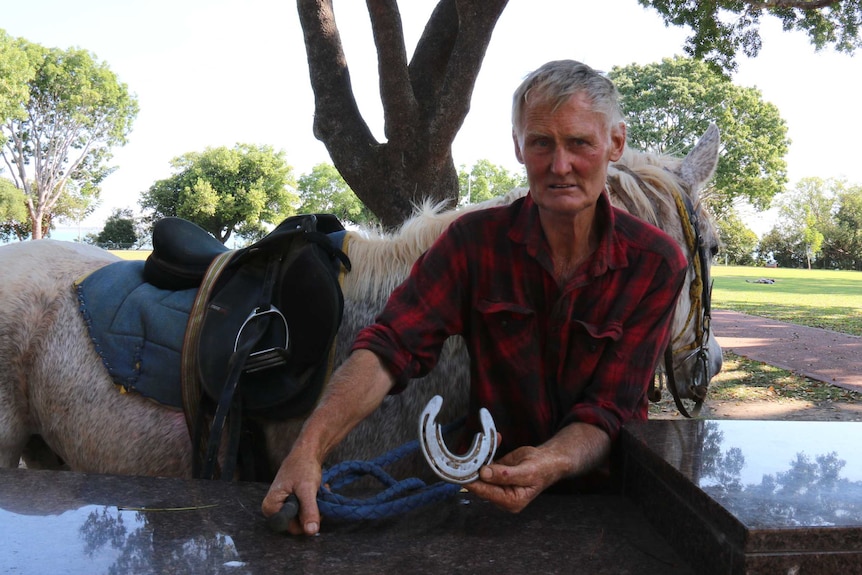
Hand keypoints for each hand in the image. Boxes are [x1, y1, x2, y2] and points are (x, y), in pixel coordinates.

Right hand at [262, 449, 322, 535]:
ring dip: (314, 506)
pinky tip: (315, 492)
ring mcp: (282, 506)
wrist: (306, 453)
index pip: (291, 528)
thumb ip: (309, 510)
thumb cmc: (303, 466)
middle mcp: (273, 509)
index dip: (306, 520)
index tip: (314, 504)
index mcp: (271, 507)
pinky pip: (304, 511)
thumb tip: (311, 531)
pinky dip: (313, 503)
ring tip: (316, 492)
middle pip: (297, 524)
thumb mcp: (307, 489)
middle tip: (316, 496)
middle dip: (311, 512)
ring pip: (303, 518)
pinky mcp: (290, 503)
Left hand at [464, 422, 610, 512]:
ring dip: (481, 456)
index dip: (472, 481)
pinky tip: (495, 439)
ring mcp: (498, 485)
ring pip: (482, 472)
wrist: (549, 460)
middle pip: (480, 483)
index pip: (486, 492)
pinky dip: (488, 451)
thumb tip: (484, 474)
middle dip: (474, 466)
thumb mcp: (526, 472)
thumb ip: (505, 475)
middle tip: (471, 451)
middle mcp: (502, 496)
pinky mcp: (496, 474)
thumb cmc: (542, 468)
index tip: (461, 471)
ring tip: (485, 442)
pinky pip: (487, 463)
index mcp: (511, 501)